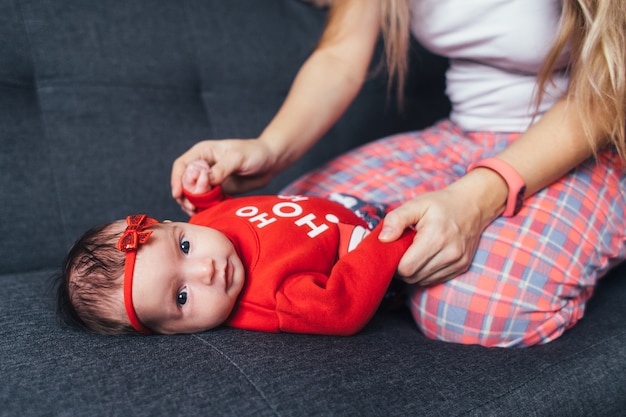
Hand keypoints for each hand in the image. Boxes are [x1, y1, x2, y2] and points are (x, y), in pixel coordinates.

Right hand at [171, 139, 278, 212]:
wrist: (270, 162)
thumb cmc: (255, 153)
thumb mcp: (237, 158)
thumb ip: (221, 169)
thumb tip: (205, 181)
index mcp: (203, 152)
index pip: (181, 165)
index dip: (177, 180)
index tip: (178, 194)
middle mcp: (203, 165)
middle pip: (184, 182)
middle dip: (184, 196)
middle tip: (192, 207)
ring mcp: (210, 179)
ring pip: (193, 194)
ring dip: (192, 204)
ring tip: (198, 211)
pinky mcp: (218, 191)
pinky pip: (205, 201)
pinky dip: (204, 208)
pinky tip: (207, 213)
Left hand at [378, 178, 500, 284]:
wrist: (472, 204)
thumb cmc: (441, 204)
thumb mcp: (416, 204)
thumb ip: (396, 219)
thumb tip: (383, 239)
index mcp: (436, 237)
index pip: (406, 268)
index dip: (394, 263)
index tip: (393, 251)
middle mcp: (450, 253)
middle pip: (413, 277)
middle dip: (402, 268)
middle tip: (400, 252)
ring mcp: (458, 262)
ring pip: (424, 281)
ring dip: (414, 272)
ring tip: (413, 253)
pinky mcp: (462, 267)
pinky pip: (435, 280)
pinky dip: (425, 273)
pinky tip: (425, 257)